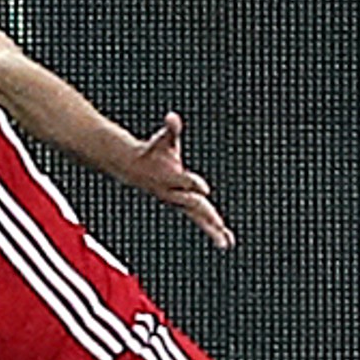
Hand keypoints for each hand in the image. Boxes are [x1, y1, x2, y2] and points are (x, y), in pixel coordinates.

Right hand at [129, 112, 233, 247]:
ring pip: (198, 217)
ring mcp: (178, 201)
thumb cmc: (153, 151)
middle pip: (192, 205)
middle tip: (219, 225)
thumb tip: (173, 117)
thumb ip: (171, 129)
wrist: (133, 168)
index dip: (193, 183)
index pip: (183, 181)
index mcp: (170, 176)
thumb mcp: (162, 139)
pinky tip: (226, 240)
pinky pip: (200, 219)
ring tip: (226, 242)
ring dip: (212, 229)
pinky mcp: (183, 205)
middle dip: (206, 214)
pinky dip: (213, 229)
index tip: (205, 189)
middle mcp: (174, 192)